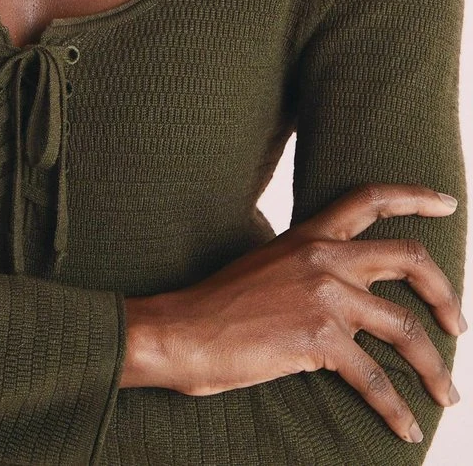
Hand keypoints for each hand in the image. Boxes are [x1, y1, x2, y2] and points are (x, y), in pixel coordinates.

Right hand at [121, 183, 464, 443]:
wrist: (181, 331)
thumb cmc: (216, 306)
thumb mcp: (266, 266)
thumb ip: (305, 268)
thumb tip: (338, 291)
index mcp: (309, 236)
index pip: (369, 200)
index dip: (414, 197)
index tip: (446, 204)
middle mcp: (323, 257)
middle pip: (408, 258)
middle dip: (444, 293)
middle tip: (457, 323)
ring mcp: (324, 297)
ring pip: (405, 328)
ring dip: (434, 366)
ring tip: (447, 393)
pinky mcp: (318, 340)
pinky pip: (376, 379)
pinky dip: (397, 409)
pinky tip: (406, 427)